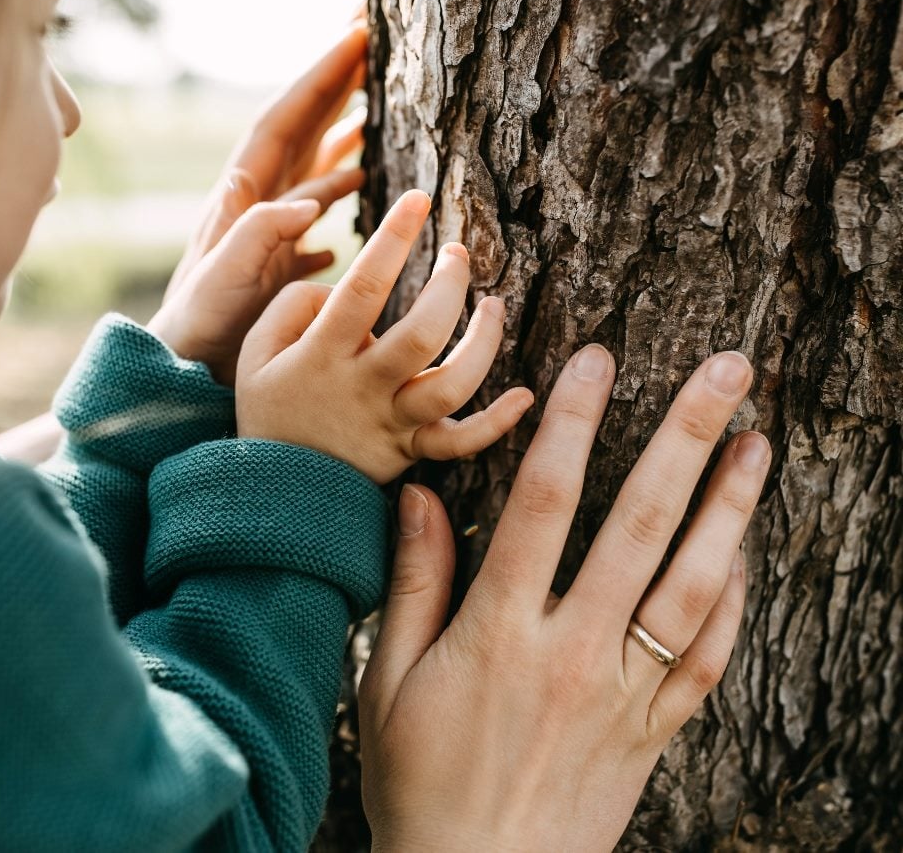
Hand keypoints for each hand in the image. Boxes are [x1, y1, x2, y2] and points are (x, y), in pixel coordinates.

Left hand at [147, 21, 369, 384]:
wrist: (181, 368)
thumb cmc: (198, 326)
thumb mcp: (224, 276)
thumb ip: (261, 232)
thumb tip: (310, 201)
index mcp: (243, 197)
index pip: (284, 120)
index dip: (320, 78)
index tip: (356, 37)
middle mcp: (256, 206)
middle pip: (301, 132)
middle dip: (334, 88)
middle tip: (371, 47)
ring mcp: (268, 234)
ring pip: (311, 173)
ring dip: (340, 142)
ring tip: (374, 117)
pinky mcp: (277, 266)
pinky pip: (314, 224)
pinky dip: (336, 207)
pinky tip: (357, 206)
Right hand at [237, 190, 534, 483]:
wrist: (272, 491)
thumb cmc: (268, 408)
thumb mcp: (255, 351)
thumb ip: (293, 305)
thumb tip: (341, 288)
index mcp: (323, 354)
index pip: (364, 286)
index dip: (394, 237)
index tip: (419, 199)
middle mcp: (363, 388)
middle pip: (422, 333)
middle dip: (449, 285)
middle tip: (458, 253)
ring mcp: (392, 423)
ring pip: (453, 384)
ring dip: (484, 342)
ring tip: (493, 305)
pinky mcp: (410, 452)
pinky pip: (460, 442)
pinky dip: (497, 423)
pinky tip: (525, 396)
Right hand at [359, 346, 768, 850]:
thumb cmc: (420, 784)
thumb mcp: (388, 683)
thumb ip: (412, 585)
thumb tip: (420, 498)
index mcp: (500, 632)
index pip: (543, 502)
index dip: (571, 423)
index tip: (596, 361)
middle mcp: (573, 651)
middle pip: (639, 524)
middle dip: (685, 437)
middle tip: (726, 372)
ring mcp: (624, 692)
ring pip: (693, 584)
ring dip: (730, 508)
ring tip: (757, 442)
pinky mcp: (654, 730)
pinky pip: (708, 657)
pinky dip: (734, 600)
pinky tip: (746, 552)